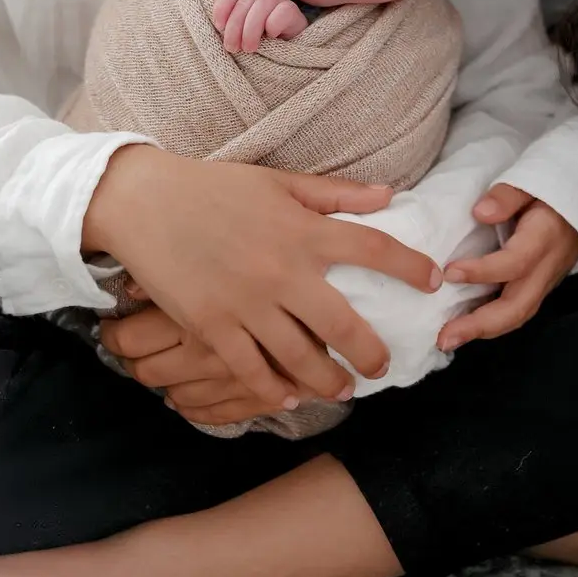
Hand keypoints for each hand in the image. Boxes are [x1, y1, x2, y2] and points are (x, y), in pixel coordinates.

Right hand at [84, 146, 439, 408]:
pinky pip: (253, 371)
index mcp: (303, 229)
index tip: (434, 280)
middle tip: (383, 365)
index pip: (374, 248)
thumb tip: (388, 195)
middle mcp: (284, 271)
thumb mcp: (277, 180)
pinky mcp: (214, 328)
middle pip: (345, 325)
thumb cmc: (213, 186)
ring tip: (342, 389)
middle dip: (372, 352)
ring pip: (303, 359)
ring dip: (330, 380)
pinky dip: (276, 389)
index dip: (410, 266)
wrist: (144, 202)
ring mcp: (248, 305)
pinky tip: (291, 396)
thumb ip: (334, 193)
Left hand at [213, 0, 307, 51]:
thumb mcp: (235, 36)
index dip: (223, 7)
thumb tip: (220, 24)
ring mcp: (280, 2)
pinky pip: (282, 11)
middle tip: (233, 47)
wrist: (282, 62)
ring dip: (252, 29)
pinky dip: (273, 26)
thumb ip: (227, 24)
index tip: (219, 26)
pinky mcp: (293, 12)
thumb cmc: (254, 49)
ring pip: (263, 3)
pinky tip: (272, 37)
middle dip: (236, 25)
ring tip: (249, 48)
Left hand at [437, 184, 577, 349]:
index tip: (449, 272)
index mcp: (544, 239)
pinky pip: (517, 310)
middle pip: (518, 307)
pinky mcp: (539, 285)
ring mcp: (545, 280)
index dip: (483, 271)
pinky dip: (492, 322)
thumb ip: (508, 194)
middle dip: (480, 325)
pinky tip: (466, 325)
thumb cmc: (554, 187)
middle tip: (444, 337)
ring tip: (448, 338)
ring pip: (518, 315)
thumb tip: (481, 212)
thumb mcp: (534, 178)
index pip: (514, 263)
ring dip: (483, 330)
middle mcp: (546, 267)